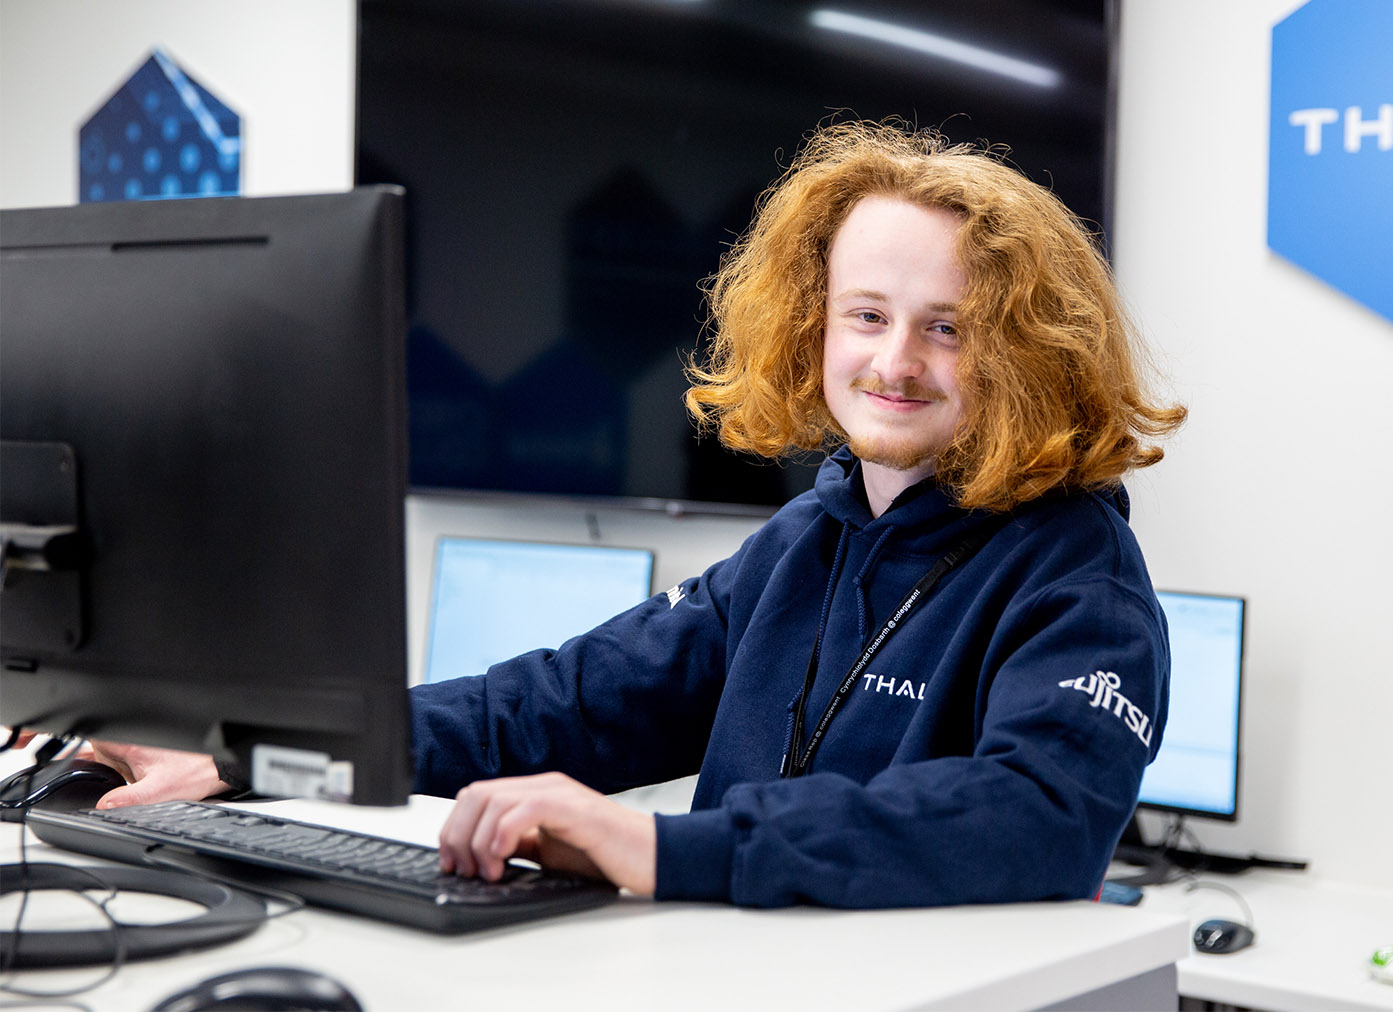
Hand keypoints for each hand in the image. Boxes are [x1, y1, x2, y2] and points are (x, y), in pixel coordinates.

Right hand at [87, 741, 228, 808]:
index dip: (83, 751)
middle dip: (96, 764)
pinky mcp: (143, 754)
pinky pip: (120, 759)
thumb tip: (103, 806)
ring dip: (109, 767)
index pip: (94, 738)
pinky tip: (130, 778)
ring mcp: (138, 747)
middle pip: (97, 749)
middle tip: (115, 779)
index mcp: (131, 744)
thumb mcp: (158, 792)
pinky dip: (117, 768)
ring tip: (134, 777)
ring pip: (109, 755)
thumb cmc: (194, 774)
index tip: (82, 763)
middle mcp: (133, 742)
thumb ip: (128, 799)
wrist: (214, 770)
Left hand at [439, 772, 656, 895]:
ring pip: (493, 800)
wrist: (652, 858)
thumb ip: (517, 845)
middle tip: (464, 870)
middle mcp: (543, 786)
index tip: (452, 863)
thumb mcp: (548, 853)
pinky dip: (502, 837)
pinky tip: (504, 861)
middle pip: (476, 794)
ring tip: (488, 872)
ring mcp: (559, 793)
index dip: (454, 829)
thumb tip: (477, 858)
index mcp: (534, 793)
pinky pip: (524, 809)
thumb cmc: (607, 856)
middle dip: (458, 835)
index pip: (476, 796)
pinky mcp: (574, 808)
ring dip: (478, 841)